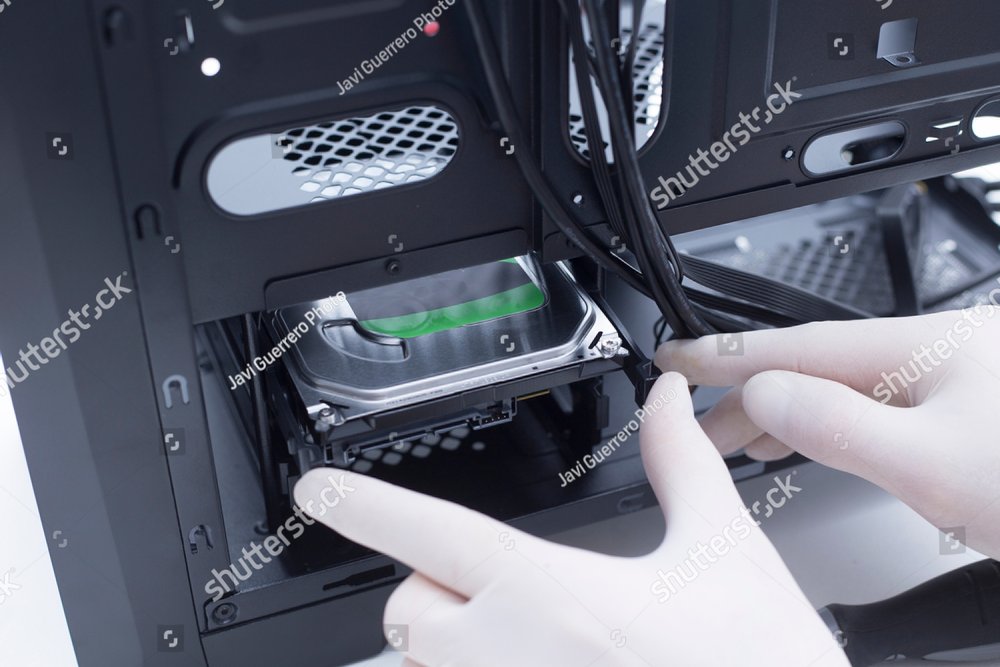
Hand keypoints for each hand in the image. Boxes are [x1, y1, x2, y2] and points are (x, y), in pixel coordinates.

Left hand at [295, 373, 847, 666]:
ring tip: (524, 643)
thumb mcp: (724, 554)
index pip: (430, 533)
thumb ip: (682, 467)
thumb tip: (666, 402)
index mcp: (555, 595)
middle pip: (408, 614)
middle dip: (429, 594)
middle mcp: (513, 661)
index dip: (363, 504)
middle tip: (489, 591)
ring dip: (450, 650)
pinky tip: (537, 664)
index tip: (320, 490)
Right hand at [657, 307, 999, 558]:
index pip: (796, 346)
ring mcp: (952, 387)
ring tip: (736, 439)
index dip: (726, 356)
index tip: (676, 359)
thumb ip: (839, 423)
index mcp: (921, 349)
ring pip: (843, 391)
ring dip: (784, 414)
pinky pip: (874, 413)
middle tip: (690, 418)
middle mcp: (936, 357)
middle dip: (744, 393)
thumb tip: (766, 395)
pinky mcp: (965, 420)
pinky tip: (817, 443)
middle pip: (813, 367)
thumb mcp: (935, 463)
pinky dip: (830, 429)